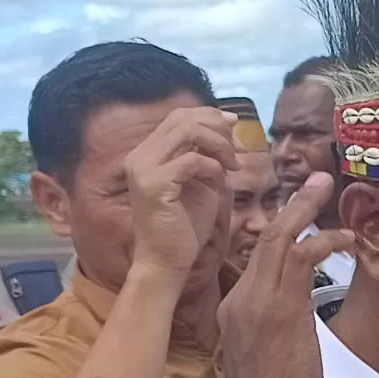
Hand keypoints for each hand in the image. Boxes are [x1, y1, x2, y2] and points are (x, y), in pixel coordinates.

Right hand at [127, 106, 239, 282]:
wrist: (166, 262)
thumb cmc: (184, 226)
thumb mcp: (200, 182)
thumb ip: (207, 156)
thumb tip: (227, 130)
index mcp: (147, 153)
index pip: (179, 117)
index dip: (210, 116)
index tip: (235, 127)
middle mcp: (140, 156)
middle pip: (183, 118)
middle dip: (218, 128)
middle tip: (238, 149)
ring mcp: (143, 170)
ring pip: (187, 131)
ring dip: (219, 144)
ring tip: (232, 165)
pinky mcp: (154, 186)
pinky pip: (192, 160)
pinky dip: (212, 167)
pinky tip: (220, 182)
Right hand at [217, 173, 353, 377]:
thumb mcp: (265, 359)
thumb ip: (274, 333)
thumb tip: (290, 327)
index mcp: (235, 310)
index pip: (258, 260)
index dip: (282, 234)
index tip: (300, 217)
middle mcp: (241, 299)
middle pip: (266, 238)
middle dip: (293, 206)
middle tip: (316, 179)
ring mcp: (258, 301)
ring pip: (280, 238)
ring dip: (305, 208)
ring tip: (326, 185)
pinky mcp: (281, 308)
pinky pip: (302, 257)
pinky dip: (324, 241)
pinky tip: (344, 239)